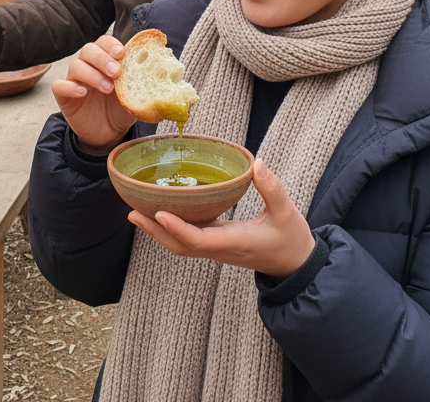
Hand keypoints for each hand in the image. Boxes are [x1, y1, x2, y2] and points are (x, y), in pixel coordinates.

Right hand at [51, 35, 135, 151]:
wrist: (109, 134)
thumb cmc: (122, 110)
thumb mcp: (136, 97)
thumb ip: (144, 85)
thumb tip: (165, 76)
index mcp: (106, 61)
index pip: (104, 42)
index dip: (111, 44)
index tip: (122, 53)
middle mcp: (89, 66)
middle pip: (88, 50)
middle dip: (103, 58)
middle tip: (116, 72)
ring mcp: (75, 80)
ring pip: (76, 65)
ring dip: (92, 74)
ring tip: (108, 88)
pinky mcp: (64, 96)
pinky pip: (60, 86)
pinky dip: (70, 86)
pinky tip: (82, 93)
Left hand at [128, 160, 315, 279]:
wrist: (297, 265)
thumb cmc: (291, 239)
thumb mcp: (287, 212)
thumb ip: (272, 188)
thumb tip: (257, 163)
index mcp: (234, 242)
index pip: (198, 240)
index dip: (176, 228)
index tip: (157, 213)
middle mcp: (220, 249)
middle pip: (180, 245)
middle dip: (155, 231)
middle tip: (132, 212)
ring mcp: (218, 249)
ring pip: (182, 244)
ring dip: (158, 231)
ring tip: (137, 213)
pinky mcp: (219, 244)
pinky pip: (190, 239)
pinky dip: (172, 228)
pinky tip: (163, 212)